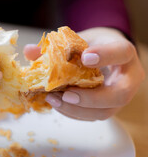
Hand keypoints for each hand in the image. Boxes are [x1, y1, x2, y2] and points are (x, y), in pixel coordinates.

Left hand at [24, 27, 144, 120]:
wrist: (103, 55)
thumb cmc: (91, 45)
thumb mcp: (78, 39)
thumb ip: (56, 45)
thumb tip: (29, 52)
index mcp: (123, 53)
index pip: (121, 52)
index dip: (105, 56)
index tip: (85, 57)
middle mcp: (128, 78)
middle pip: (119, 95)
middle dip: (91, 98)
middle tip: (67, 94)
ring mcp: (119, 96)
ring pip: (105, 112)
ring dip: (77, 109)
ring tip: (53, 100)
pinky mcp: (108, 108)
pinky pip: (93, 116)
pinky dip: (73, 112)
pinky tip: (56, 104)